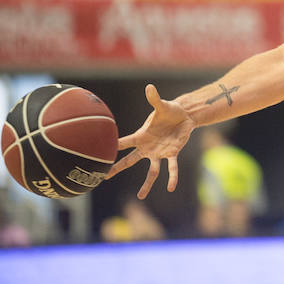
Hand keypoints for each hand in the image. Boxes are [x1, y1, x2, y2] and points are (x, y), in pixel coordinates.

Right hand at [107, 84, 196, 198]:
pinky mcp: (172, 153)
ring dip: (147, 184)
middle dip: (118, 168)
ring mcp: (159, 152)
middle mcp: (148, 147)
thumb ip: (155, 98)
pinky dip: (172, 177)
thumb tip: (149, 86)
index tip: (99, 155)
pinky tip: (171, 187)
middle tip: (106, 177)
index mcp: (142, 135)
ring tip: (141, 196)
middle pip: (130, 160)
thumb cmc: (170, 110)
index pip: (124, 143)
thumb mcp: (162, 105)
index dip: (113, 147)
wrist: (184, 116)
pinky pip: (172, 168)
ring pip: (152, 171)